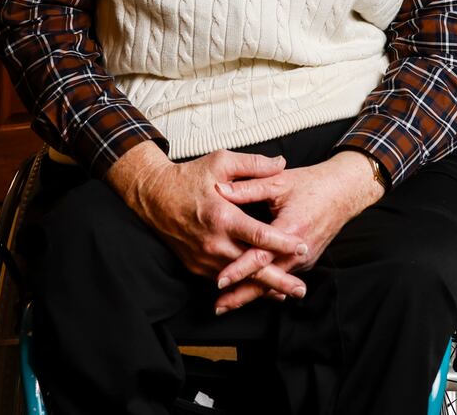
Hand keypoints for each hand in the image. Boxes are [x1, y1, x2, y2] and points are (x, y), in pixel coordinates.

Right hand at [105, 142, 309, 293]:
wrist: (153, 196)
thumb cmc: (188, 177)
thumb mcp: (220, 162)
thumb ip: (253, 164)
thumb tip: (282, 162)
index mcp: (223, 216)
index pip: (259, 235)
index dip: (283, 243)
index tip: (303, 246)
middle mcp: (213, 242)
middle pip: (251, 267)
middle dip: (278, 280)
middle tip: (301, 290)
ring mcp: (203, 257)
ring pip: (238, 279)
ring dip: (262, 288)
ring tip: (287, 293)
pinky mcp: (196, 265)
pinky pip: (223, 279)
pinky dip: (241, 285)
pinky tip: (259, 289)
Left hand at [211, 151, 383, 312]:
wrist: (343, 192)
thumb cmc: (311, 184)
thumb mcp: (278, 181)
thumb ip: (248, 188)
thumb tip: (218, 190)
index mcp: (291, 229)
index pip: (261, 256)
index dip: (239, 269)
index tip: (220, 281)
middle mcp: (299, 251)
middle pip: (267, 279)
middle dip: (241, 295)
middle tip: (218, 307)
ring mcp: (305, 259)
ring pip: (274, 282)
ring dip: (251, 294)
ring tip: (226, 305)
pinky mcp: (306, 262)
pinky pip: (283, 276)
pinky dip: (265, 286)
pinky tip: (247, 293)